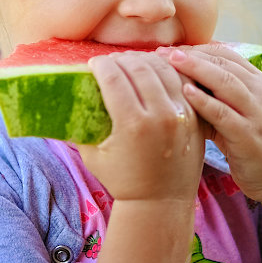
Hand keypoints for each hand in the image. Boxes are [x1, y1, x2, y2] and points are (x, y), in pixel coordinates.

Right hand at [77, 51, 204, 202]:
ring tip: (132, 61)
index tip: (93, 63)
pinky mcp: (195, 117)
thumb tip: (66, 99)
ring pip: (163, 69)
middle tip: (111, 61)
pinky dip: (168, 70)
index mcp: (132, 125)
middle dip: (121, 59)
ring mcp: (181, 115)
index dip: (101, 65)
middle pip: (139, 68)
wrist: (161, 203)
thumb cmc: (123, 181)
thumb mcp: (93, 155)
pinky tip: (156, 69)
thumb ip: (80, 126)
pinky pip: (182, 82)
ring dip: (145, 60)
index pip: (114, 78)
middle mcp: (160, 117)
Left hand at [162, 44, 261, 203]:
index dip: (196, 49)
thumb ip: (216, 98)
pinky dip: (204, 101)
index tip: (169, 48)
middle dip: (191, 55)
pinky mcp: (249, 135)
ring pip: (225, 82)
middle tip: (162, 52)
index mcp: (258, 82)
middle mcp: (260, 93)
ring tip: (171, 62)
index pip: (225, 54)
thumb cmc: (254, 143)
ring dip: (196, 69)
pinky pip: (224, 113)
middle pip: (223, 63)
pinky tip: (185, 93)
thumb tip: (178, 83)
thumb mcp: (239, 113)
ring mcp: (256, 113)